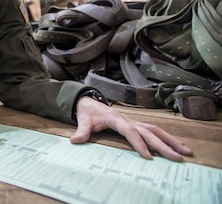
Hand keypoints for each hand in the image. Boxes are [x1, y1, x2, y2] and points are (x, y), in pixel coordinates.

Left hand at [70, 97, 192, 161]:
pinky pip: (155, 131)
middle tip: (178, 158)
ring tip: (187, 152)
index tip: (148, 156)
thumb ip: (81, 131)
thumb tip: (74, 140)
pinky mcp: (138, 125)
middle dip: (164, 146)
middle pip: (149, 132)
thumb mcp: (83, 121)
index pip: (130, 132)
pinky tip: (178, 146)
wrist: (89, 102)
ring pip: (157, 131)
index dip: (139, 143)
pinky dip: (167, 138)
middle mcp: (129, 120)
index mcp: (116, 119)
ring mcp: (135, 122)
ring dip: (172, 141)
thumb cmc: (88, 113)